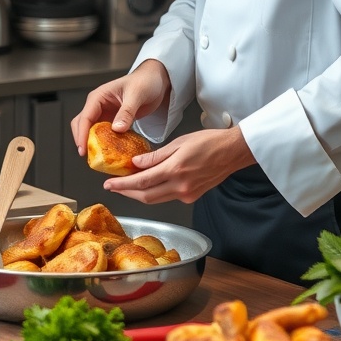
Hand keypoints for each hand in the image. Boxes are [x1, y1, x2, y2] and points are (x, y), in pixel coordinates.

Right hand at [71, 59, 170, 155]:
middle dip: (83, 140)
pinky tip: (111, 152)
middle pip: (82, 125)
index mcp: (98, 97)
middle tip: (91, 157)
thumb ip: (126, 112)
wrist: (155, 80)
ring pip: (91, 131)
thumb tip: (116, 129)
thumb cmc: (145, 81)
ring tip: (100, 158)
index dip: (81, 134)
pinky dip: (105, 143)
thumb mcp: (136, 94)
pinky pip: (105, 134)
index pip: (85, 117)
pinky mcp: (113, 121)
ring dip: (94, 143)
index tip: (83, 150)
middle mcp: (98, 106)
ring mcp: (105, 114)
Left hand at [102, 126, 255, 204]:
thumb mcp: (179, 142)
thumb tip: (136, 163)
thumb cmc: (209, 142)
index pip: (141, 181)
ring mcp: (187, 194)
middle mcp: (180, 186)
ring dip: (139, 194)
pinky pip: (168, 197)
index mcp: (175, 169)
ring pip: (156, 199)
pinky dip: (155, 192)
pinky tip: (149, 184)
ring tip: (126, 186)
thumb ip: (156, 155)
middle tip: (112, 187)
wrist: (232, 152)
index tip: (109, 183)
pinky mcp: (192, 197)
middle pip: (146, 196)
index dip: (122, 184)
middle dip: (126, 192)